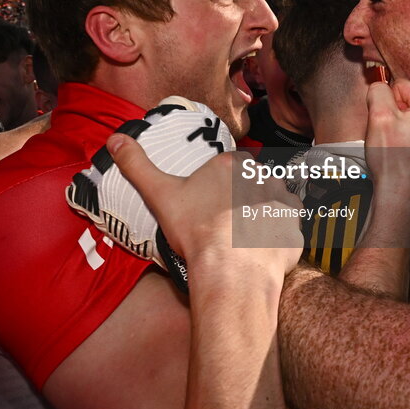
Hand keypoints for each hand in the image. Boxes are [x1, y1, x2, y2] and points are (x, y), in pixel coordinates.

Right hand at [106, 134, 302, 275]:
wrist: (231, 268)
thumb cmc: (196, 230)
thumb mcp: (160, 194)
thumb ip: (137, 165)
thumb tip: (113, 139)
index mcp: (232, 164)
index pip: (228, 168)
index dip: (218, 188)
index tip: (209, 207)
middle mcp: (263, 176)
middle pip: (252, 185)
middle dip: (241, 201)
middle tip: (224, 225)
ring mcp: (283, 202)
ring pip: (272, 204)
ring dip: (262, 217)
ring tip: (243, 240)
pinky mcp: (295, 228)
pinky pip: (287, 230)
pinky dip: (277, 239)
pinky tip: (260, 251)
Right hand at [364, 79, 409, 199]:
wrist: (400, 192)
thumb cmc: (393, 161)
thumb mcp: (378, 117)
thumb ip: (378, 90)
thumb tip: (380, 83)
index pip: (401, 85)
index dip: (388, 102)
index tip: (387, 120)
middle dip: (396, 112)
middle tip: (392, 133)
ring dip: (402, 124)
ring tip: (398, 142)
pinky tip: (405, 148)